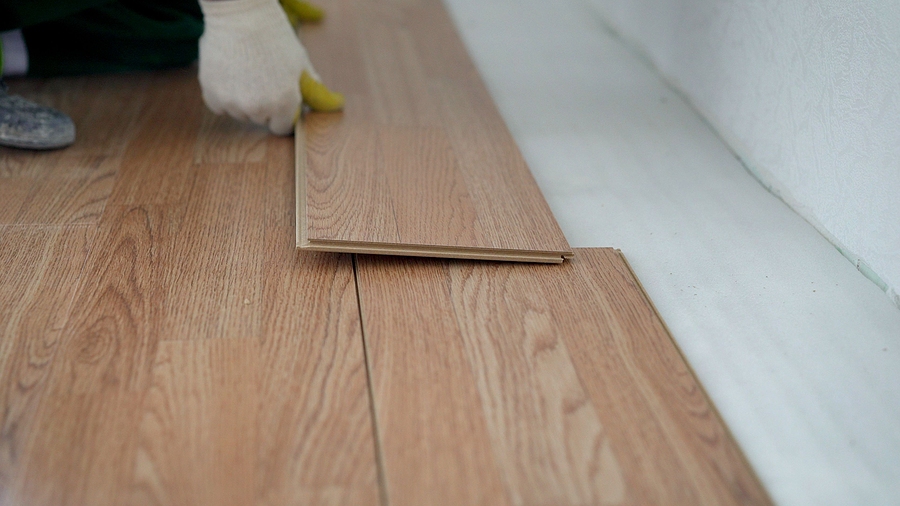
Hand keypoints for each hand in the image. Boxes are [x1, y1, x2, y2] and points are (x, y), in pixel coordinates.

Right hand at [198, 0, 339, 134]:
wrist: (240, 15)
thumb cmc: (273, 35)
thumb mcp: (300, 62)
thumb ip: (312, 88)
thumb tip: (331, 104)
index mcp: (285, 103)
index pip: (282, 128)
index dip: (282, 115)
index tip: (278, 102)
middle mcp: (259, 108)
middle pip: (260, 120)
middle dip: (263, 106)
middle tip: (262, 80)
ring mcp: (233, 103)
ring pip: (240, 113)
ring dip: (242, 101)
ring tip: (245, 73)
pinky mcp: (212, 95)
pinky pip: (220, 106)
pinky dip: (223, 95)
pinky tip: (230, 75)